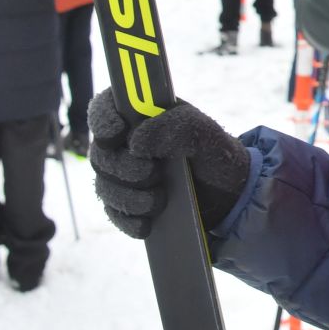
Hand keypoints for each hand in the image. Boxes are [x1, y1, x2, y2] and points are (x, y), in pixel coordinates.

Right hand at [86, 92, 249, 239]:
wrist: (227, 193)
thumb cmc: (213, 153)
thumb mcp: (205, 133)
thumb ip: (176, 127)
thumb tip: (136, 142)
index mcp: (142, 115)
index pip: (105, 107)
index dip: (103, 118)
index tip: (116, 133)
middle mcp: (125, 143)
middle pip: (100, 153)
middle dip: (123, 167)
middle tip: (152, 173)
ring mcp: (122, 175)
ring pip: (104, 186)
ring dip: (128, 196)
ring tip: (159, 200)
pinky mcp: (126, 204)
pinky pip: (114, 213)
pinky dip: (129, 219)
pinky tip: (147, 223)